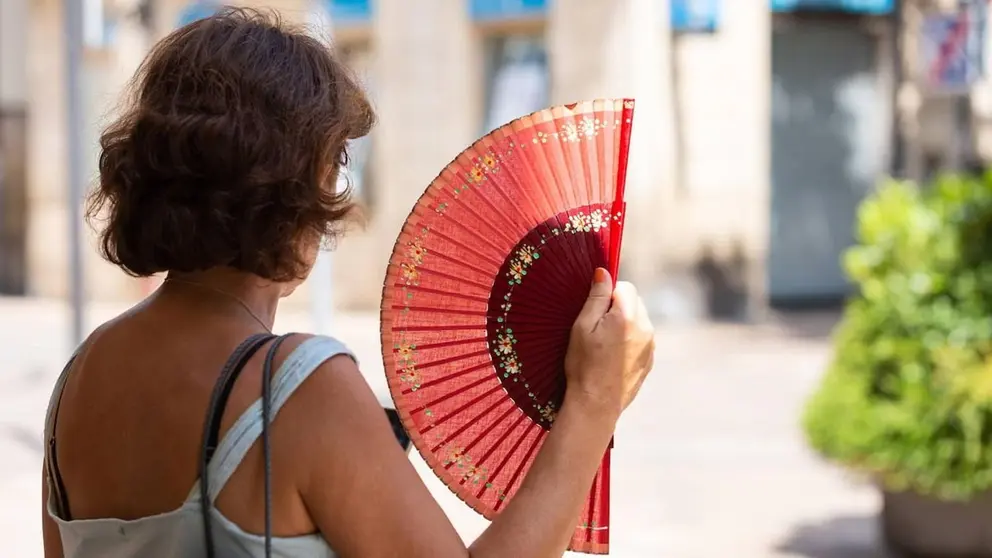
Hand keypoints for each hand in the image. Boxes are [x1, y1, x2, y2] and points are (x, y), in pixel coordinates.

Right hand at [564, 268, 655, 418]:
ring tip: (604, 346)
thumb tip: (604, 272)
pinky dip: (629, 341)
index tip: (595, 312)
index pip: (625, 287)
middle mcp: (645, 328)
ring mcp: (650, 345)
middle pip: (634, 302)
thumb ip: (596, 297)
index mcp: (628, 316)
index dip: (608, 294)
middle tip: (597, 329)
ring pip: (638, 321)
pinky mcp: (650, 360)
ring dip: (624, 325)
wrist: (596, 404)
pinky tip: (612, 357)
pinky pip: (641, 339)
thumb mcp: (582, 326)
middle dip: (617, 308)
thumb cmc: (584, 365)